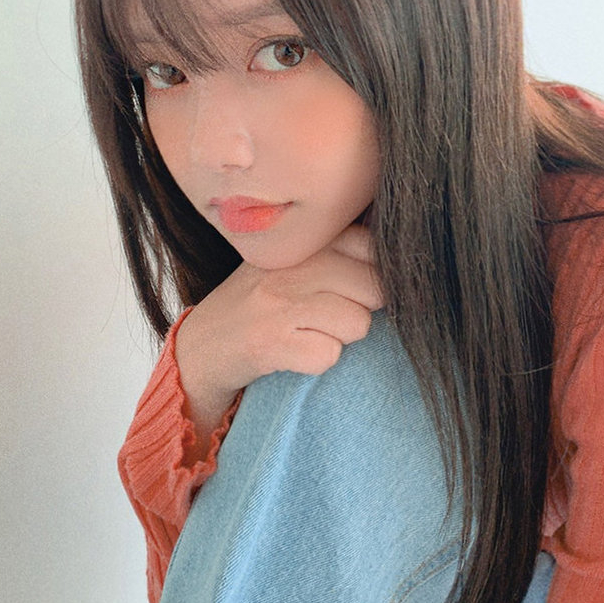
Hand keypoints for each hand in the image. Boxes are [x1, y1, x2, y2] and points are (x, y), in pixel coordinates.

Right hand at [174, 223, 382, 446]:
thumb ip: (337, 252)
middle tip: (328, 316)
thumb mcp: (291, 263)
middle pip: (374, 288)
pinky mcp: (271, 341)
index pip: (372, 248)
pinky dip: (318, 361)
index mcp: (301, 241)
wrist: (202, 346)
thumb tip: (401, 253)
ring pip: (358, 323)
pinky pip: (329, 355)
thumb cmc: (259, 303)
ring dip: (341, 337)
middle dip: (362, 310)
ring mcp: (279, 302)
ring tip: (310, 333)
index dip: (374, 275)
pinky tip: (296, 352)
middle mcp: (291, 265)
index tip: (354, 289)